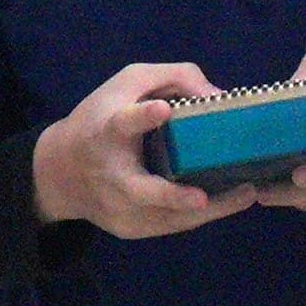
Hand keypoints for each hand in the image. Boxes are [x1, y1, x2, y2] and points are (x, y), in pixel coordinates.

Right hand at [32, 62, 254, 244]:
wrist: (60, 172)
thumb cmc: (102, 118)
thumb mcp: (128, 84)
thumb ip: (172, 77)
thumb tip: (217, 96)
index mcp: (107, 131)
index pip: (122, 123)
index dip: (143, 118)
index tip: (163, 109)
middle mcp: (110, 174)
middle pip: (140, 190)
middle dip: (170, 196)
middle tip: (201, 197)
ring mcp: (118, 206)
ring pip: (164, 216)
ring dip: (207, 210)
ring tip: (245, 195)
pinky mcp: (128, 228)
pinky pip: (169, 225)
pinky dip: (198, 216)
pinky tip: (227, 203)